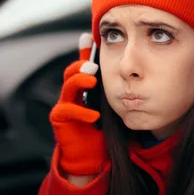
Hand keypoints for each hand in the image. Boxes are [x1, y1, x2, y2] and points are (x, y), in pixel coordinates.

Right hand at [49, 33, 106, 175]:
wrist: (91, 157)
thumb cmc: (103, 131)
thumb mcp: (112, 107)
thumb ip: (118, 90)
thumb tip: (134, 72)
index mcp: (82, 88)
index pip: (82, 64)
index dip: (84, 51)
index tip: (89, 37)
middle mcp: (70, 94)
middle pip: (70, 72)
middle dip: (81, 65)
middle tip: (94, 64)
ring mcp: (63, 105)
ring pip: (67, 86)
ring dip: (79, 81)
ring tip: (93, 80)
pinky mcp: (59, 120)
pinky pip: (66, 110)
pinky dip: (81, 112)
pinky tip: (95, 115)